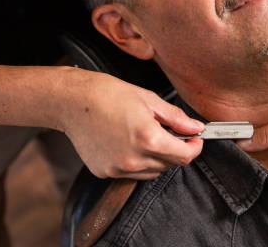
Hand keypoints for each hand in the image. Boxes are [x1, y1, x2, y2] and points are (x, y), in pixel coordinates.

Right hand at [60, 69, 204, 179]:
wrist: (71, 101)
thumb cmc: (107, 94)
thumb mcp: (148, 99)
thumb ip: (176, 118)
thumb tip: (196, 128)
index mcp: (147, 138)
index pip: (184, 156)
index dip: (194, 147)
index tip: (195, 139)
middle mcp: (133, 159)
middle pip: (170, 165)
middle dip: (176, 150)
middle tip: (171, 132)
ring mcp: (118, 168)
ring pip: (152, 172)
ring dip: (158, 158)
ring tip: (147, 135)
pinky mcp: (105, 172)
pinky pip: (132, 173)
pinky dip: (138, 162)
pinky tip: (129, 143)